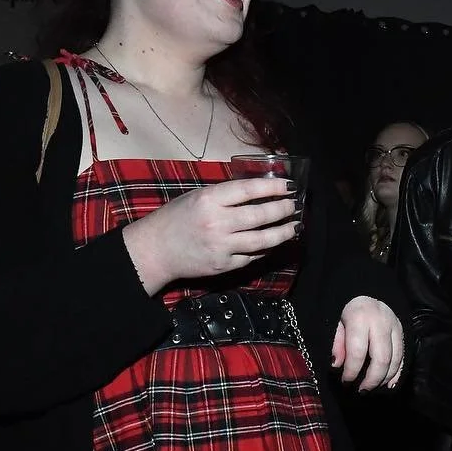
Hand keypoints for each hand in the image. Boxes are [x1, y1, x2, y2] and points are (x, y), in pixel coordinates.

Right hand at [122, 178, 298, 293]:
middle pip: (260, 216)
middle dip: (283, 210)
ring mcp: (221, 246)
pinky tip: (275, 242)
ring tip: (295, 226)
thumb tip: (259, 192)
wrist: (156, 250)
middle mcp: (217, 223)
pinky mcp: (224, 265)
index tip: (289, 185)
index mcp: (209, 200)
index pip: (248, 190)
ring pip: (262, 240)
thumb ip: (225, 195)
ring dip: (283, 232)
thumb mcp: (197, 197)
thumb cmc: (176, 218)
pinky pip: (252, 256)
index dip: (272, 187)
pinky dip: (266, 249)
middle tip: (295, 205)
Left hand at [332, 296, 403, 391]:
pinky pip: (403, 356)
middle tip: (362, 390)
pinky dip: (397, 372)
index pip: (358, 351)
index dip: (352, 370)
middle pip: (382, 358)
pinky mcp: (403, 331)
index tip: (345, 381)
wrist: (366, 292)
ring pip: (395, 359)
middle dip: (372, 379)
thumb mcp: (336, 323)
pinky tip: (388, 384)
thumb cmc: (348, 311)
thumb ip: (336, 344)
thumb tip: (337, 366)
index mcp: (360, 318)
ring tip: (372, 387)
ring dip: (384, 378)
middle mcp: (381, 322)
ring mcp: (395, 326)